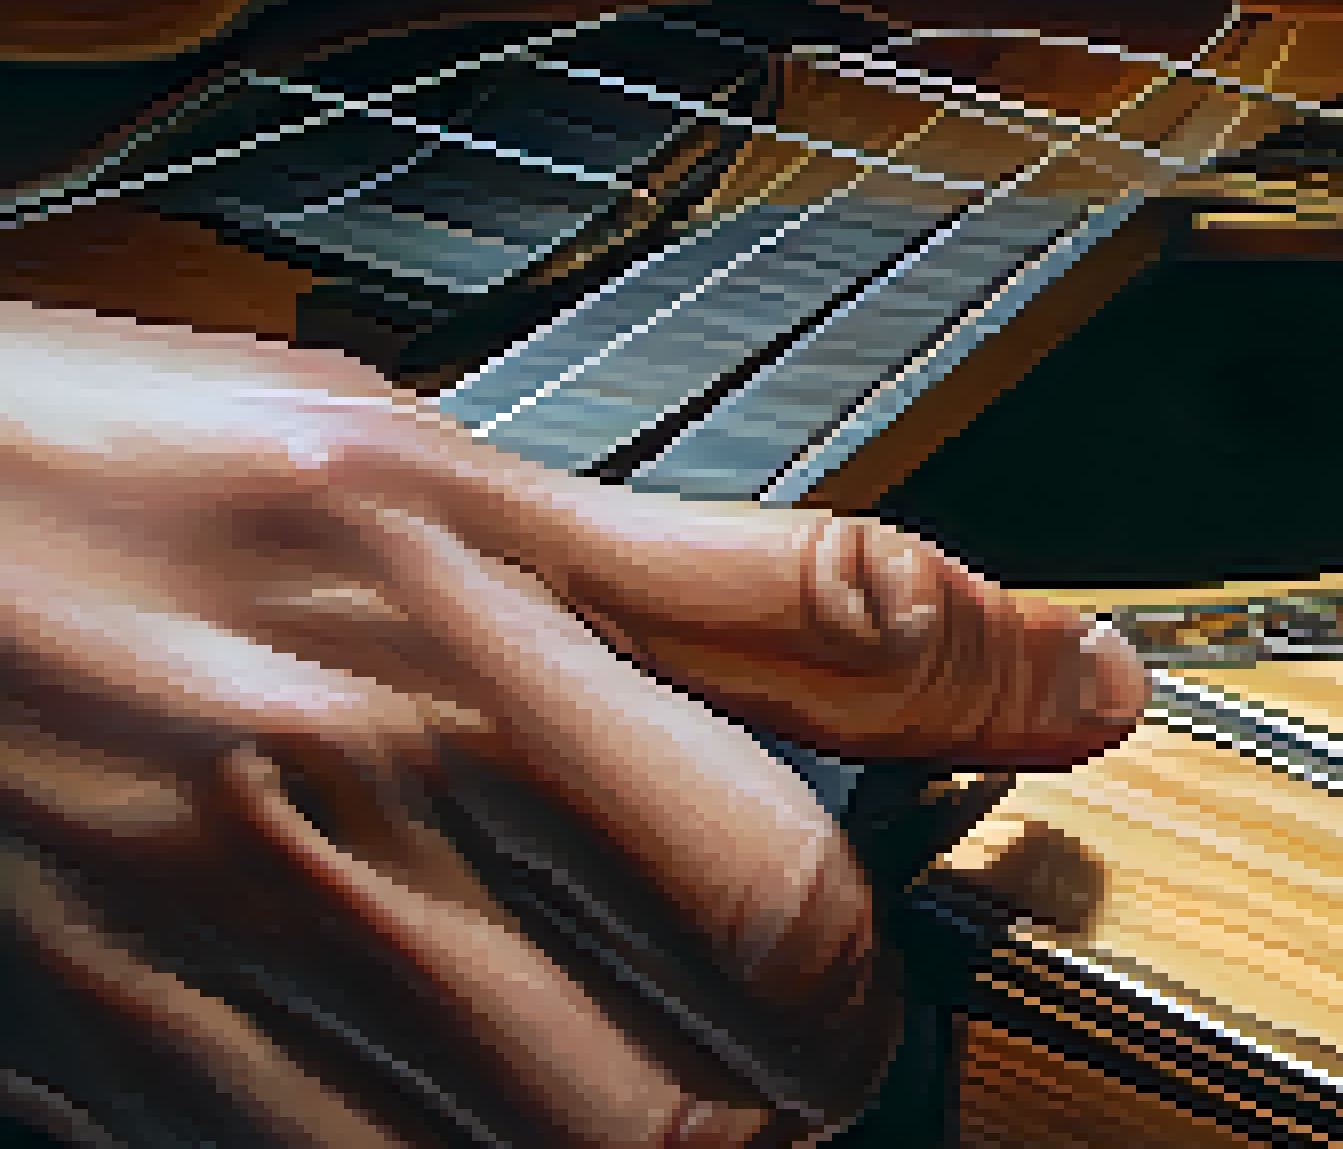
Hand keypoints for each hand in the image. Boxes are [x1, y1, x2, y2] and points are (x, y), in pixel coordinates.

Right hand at [0, 299, 1148, 1145]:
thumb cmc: (97, 488)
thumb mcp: (421, 468)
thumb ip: (720, 574)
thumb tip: (1009, 644)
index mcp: (454, 577)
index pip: (823, 708)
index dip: (965, 765)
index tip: (1037, 762)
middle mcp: (376, 758)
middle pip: (758, 972)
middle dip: (839, 1032)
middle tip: (815, 1017)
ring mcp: (257, 930)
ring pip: (610, 1130)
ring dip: (696, 1125)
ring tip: (677, 1072)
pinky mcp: (147, 1068)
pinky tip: (498, 1097)